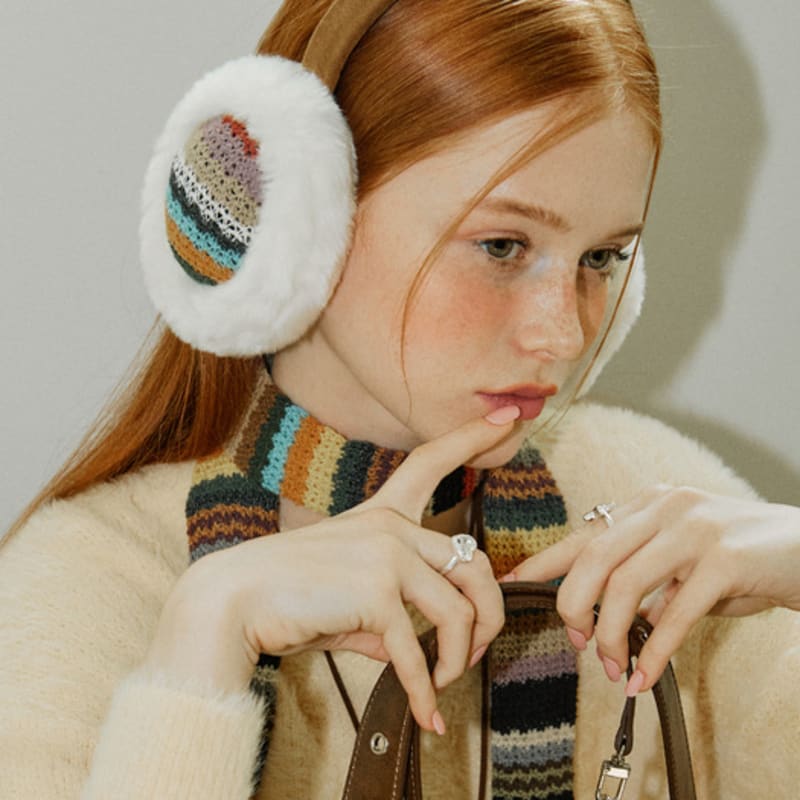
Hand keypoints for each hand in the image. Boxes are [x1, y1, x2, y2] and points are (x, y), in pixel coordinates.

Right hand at [145, 406, 520, 732]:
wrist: (233, 602)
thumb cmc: (286, 598)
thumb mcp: (347, 598)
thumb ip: (386, 615)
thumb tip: (412, 657)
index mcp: (382, 515)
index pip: (431, 462)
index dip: (472, 436)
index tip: (508, 414)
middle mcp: (390, 527)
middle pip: (475, 565)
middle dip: (489, 615)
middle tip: (475, 653)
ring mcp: (386, 556)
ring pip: (459, 612)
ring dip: (458, 659)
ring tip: (440, 684)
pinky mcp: (376, 594)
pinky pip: (417, 651)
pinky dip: (425, 690)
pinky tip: (425, 715)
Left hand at [505, 485, 799, 696]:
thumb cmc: (739, 558)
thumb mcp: (681, 558)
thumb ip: (641, 576)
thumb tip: (598, 619)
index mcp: (646, 504)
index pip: (582, 534)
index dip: (542, 563)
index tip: (508, 586)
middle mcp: (663, 507)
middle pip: (593, 557)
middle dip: (573, 606)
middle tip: (578, 642)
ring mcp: (694, 529)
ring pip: (625, 585)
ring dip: (610, 634)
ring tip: (613, 667)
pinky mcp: (725, 560)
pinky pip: (673, 614)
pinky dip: (652, 652)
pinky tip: (643, 676)